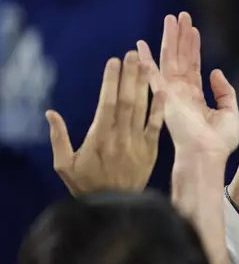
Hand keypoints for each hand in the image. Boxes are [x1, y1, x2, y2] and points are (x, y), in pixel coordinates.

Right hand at [47, 51, 163, 195]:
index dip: (111, 81)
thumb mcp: (64, 165)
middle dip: (129, 76)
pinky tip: (163, 91)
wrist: (114, 209)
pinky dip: (159, 109)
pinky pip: (155, 127)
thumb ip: (59, 138)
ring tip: (146, 64)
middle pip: (126, 101)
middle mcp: (119, 138)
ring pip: (141, 110)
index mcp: (98, 138)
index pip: (107, 103)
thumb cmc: (87, 186)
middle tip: (132, 54)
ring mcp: (136, 144)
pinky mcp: (150, 152)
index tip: (113, 61)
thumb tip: (50, 113)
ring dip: (144, 86)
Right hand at [136, 12, 238, 157]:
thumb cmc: (218, 142)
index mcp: (195, 97)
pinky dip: (146, 60)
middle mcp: (182, 93)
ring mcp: (172, 93)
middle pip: (180, 58)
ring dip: (170, 39)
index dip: (193, 48)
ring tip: (170, 19)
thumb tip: (216, 72)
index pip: (193, 66)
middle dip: (180, 37)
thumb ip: (224, 91)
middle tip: (180, 16)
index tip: (193, 30)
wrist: (206, 155)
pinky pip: (153, 74)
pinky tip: (140, 46)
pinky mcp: (165, 96)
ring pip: (170, 59)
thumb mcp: (229, 112)